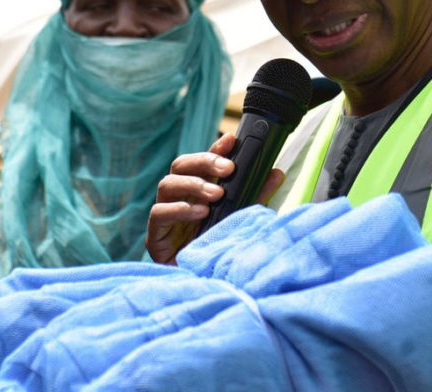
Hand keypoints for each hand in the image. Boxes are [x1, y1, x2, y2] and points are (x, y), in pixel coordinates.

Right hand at [146, 133, 284, 263]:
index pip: (202, 162)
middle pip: (180, 166)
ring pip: (167, 184)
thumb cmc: (222, 252)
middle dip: (204, 163)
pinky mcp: (155, 238)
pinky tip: (199, 213)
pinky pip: (159, 214)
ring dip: (194, 185)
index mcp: (199, 192)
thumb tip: (275, 172)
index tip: (231, 140)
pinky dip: (180, 209)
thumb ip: (256, 195)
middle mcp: (180, 200)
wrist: (209, 290)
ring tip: (216, 196)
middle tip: (228, 170)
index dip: (214, 149)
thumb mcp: (243, 219)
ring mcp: (165, 217)